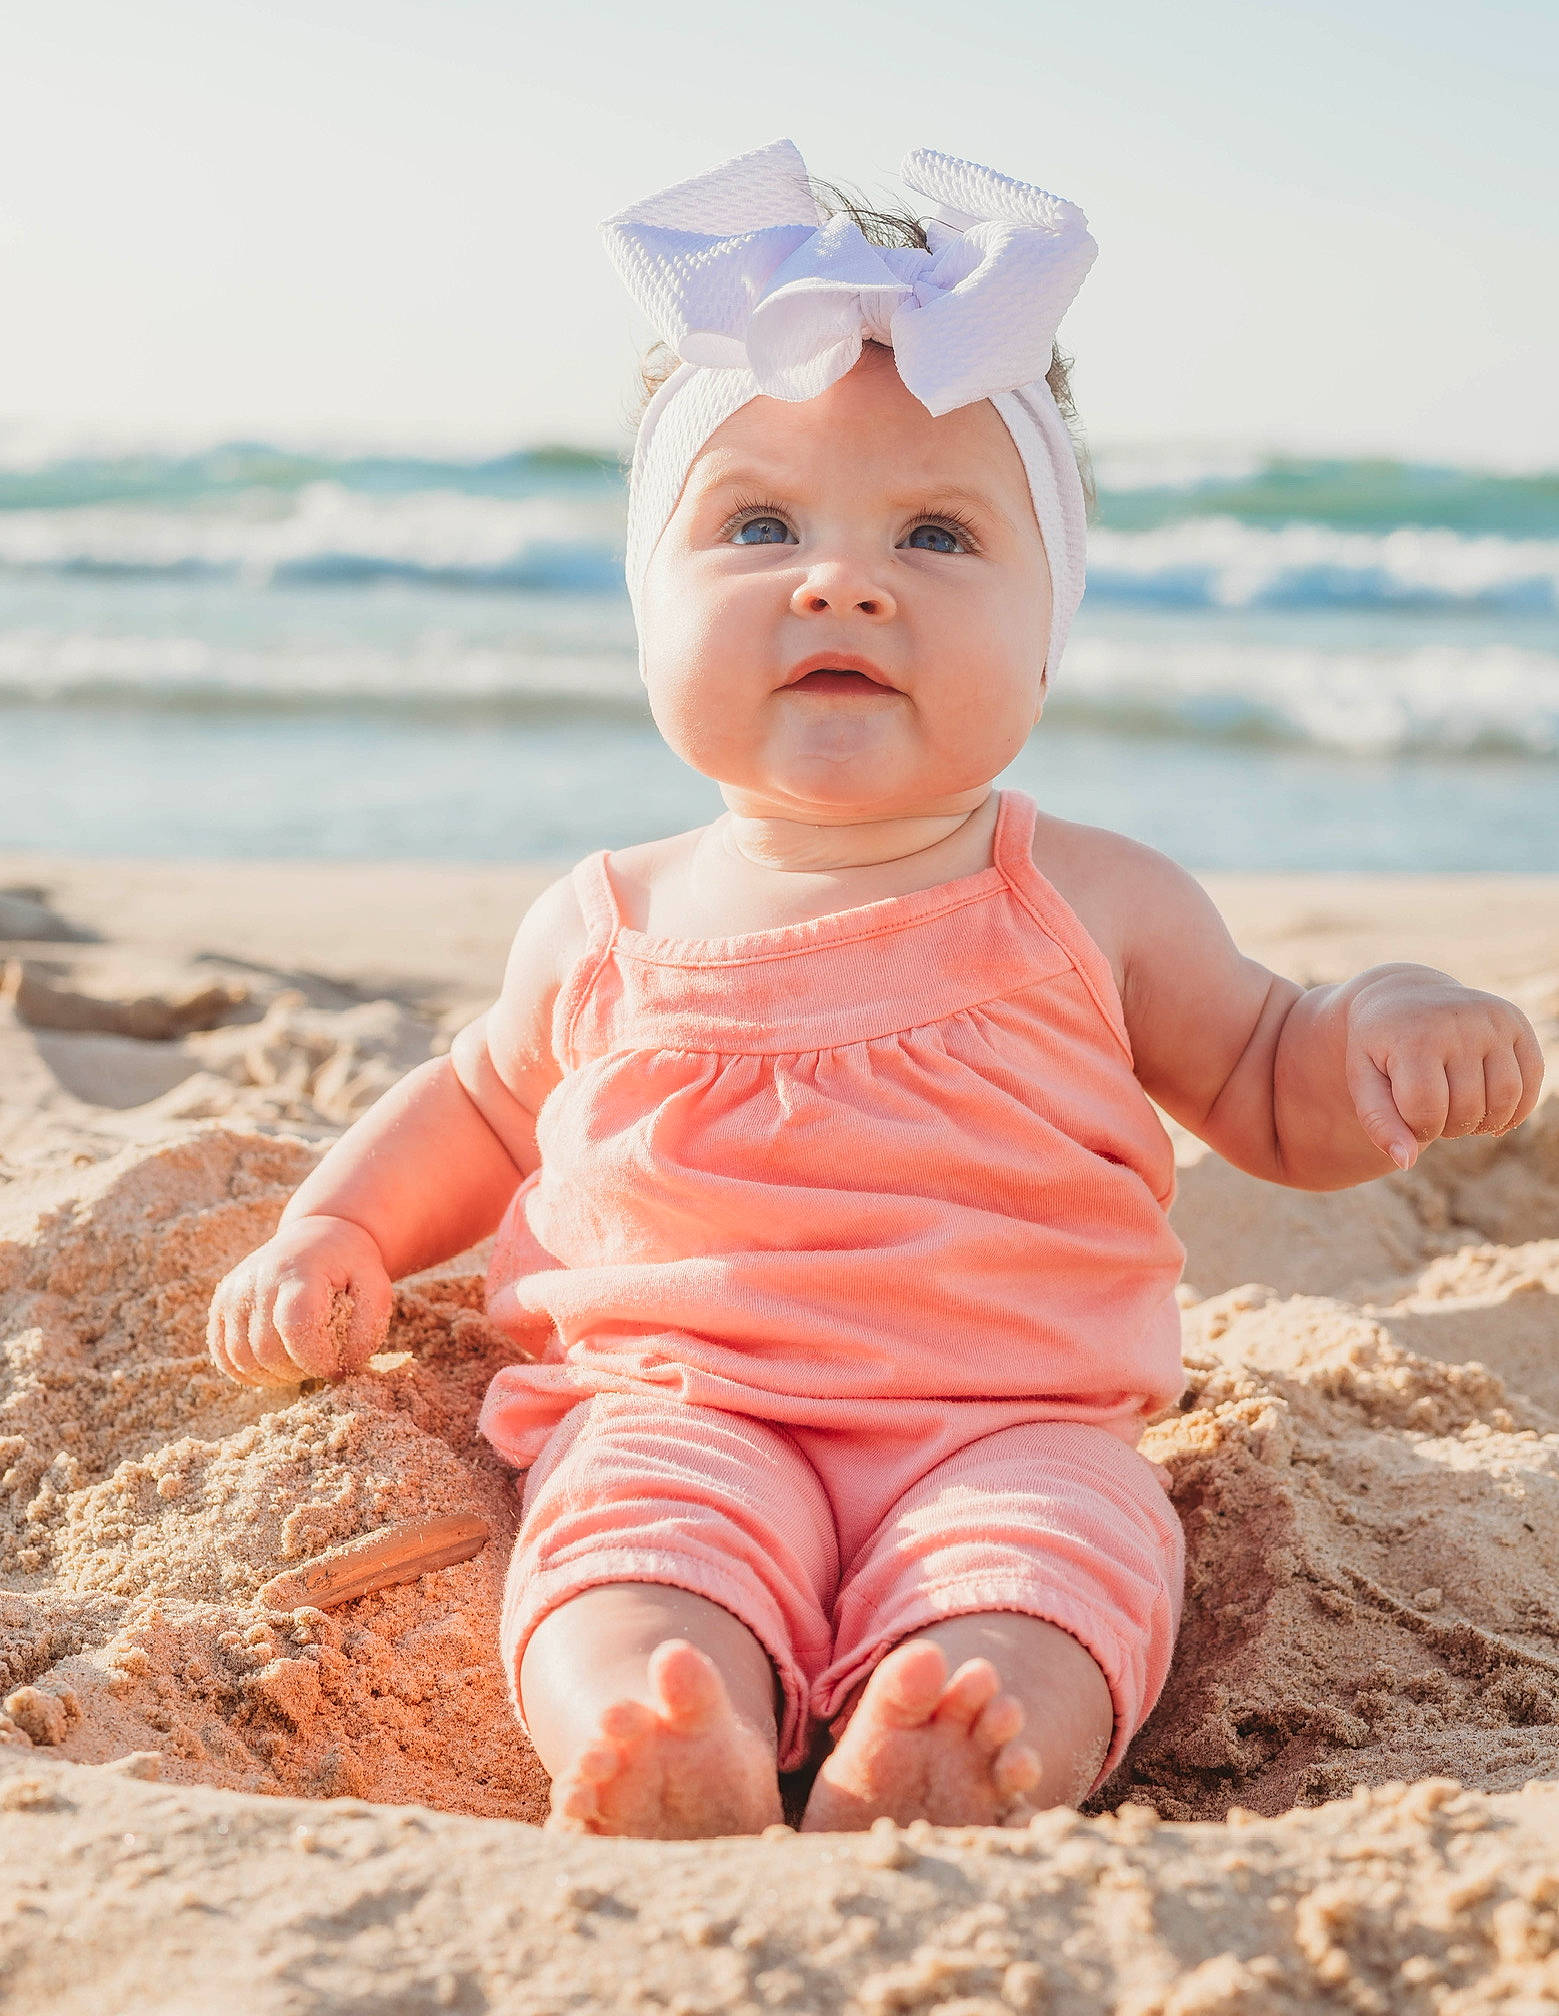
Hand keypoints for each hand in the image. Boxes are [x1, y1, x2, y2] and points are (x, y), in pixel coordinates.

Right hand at [207, 1214, 392, 1386]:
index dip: (316, 1360)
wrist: (316, 1238)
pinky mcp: (221, 1303)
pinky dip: (246, 1372)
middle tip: (318, 1364)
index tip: (335, 1365)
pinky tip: (272, 1367)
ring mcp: (235, 1290)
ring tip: (298, 1364)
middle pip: (267, 1350)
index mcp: (301, 1271)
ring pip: (241, 1358)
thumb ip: (365, 1331)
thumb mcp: (376, 1290)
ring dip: (272, 1376)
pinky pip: (223, 1354)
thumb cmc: (350, 1269)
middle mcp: (259, 1278)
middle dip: (297, 1371)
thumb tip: (336, 1372)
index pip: (297, 1328)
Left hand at [1345, 969, 1543, 1170]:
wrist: (1403, 995)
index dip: (1418, 1129)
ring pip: (1506, 1098)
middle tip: (1435, 1116)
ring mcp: (1491, 1020)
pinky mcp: (1515, 1022)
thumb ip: (1379, 1123)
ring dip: (1484, 1122)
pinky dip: (1516, 1108)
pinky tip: (1492, 1114)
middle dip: (1449, 1126)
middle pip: (1468, 1107)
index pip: (1427, 1110)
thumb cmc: (1381, 1049)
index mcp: (1414, 1036)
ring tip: (1461, 1116)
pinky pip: (1531, 1079)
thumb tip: (1406, 1162)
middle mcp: (1457, 1022)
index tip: (1409, 1120)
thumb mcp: (1364, 1080)